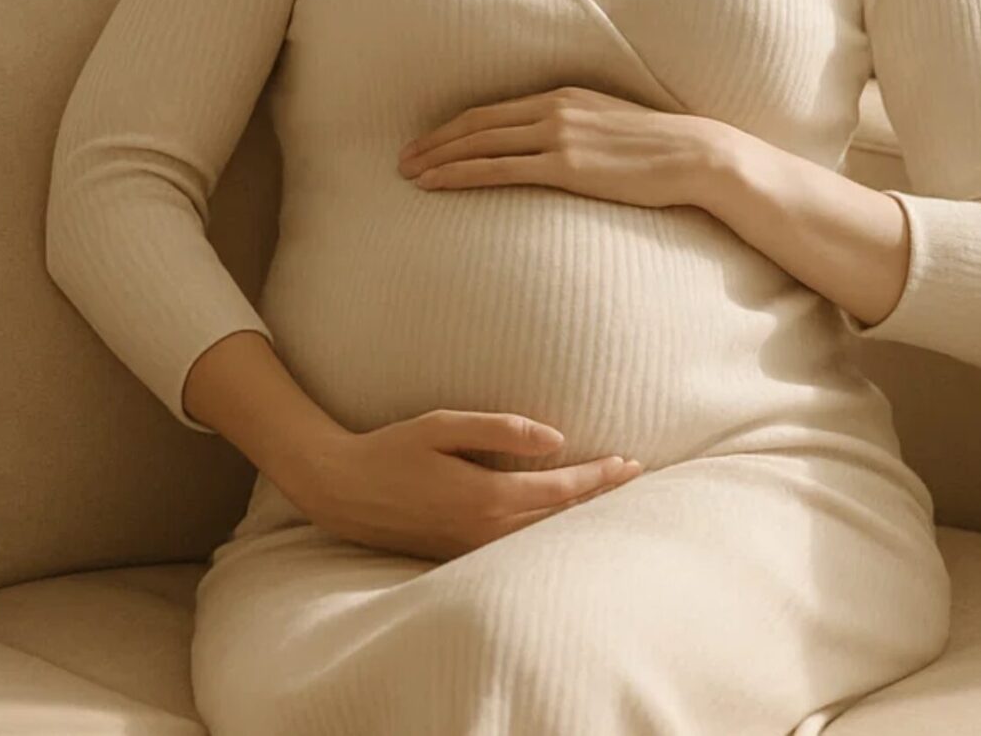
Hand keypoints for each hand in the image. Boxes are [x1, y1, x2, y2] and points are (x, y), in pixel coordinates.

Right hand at [281, 410, 643, 561]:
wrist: (343, 491)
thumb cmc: (391, 450)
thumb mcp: (443, 425)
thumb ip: (501, 430)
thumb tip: (556, 439)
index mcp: (487, 496)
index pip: (562, 489)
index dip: (601, 477)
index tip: (631, 464)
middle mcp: (486, 530)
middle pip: (561, 520)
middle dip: (601, 499)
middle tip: (637, 479)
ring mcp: (474, 549)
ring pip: (543, 539)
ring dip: (578, 519)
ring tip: (608, 499)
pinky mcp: (461, 555)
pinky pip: (518, 548)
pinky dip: (548, 533)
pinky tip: (560, 521)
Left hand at [397, 84, 731, 209]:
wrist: (695, 155)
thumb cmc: (659, 149)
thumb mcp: (611, 125)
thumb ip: (578, 130)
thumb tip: (555, 149)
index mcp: (563, 95)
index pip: (492, 110)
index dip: (453, 127)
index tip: (427, 142)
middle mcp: (553, 109)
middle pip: (476, 123)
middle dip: (434, 142)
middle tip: (402, 160)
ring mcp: (558, 136)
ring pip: (479, 144)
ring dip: (437, 159)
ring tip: (409, 176)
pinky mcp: (565, 166)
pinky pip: (499, 170)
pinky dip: (460, 175)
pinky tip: (436, 185)